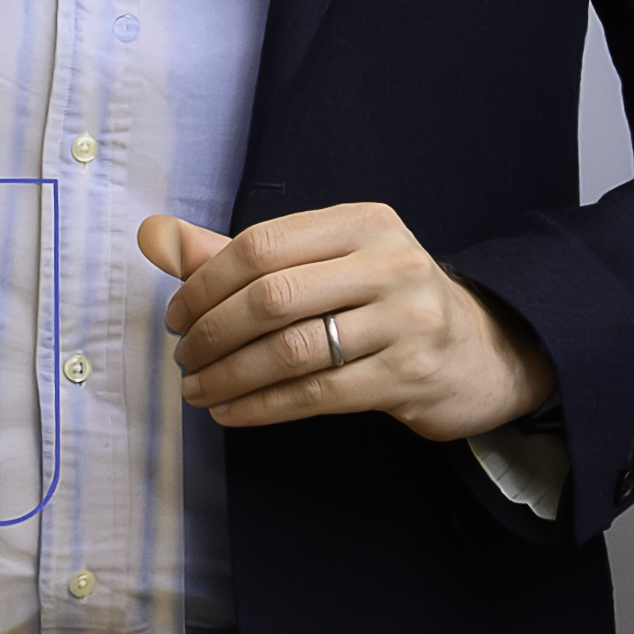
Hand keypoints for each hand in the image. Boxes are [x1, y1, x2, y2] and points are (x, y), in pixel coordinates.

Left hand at [141, 204, 560, 441]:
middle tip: (184, 358)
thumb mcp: (323, 263)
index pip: (262, 245)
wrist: (480, 352)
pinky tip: (232, 412)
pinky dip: (263, 405)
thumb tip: (153, 234)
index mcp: (362, 222)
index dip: (205, 282)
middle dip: (212, 332)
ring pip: (292, 350)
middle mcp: (390, 262)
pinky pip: (318, 395)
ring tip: (198, 390)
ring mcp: (406, 320)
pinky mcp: (410, 375)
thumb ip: (236, 253)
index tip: (176, 314)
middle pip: (273, 296)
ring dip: (230, 376)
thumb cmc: (384, 303)